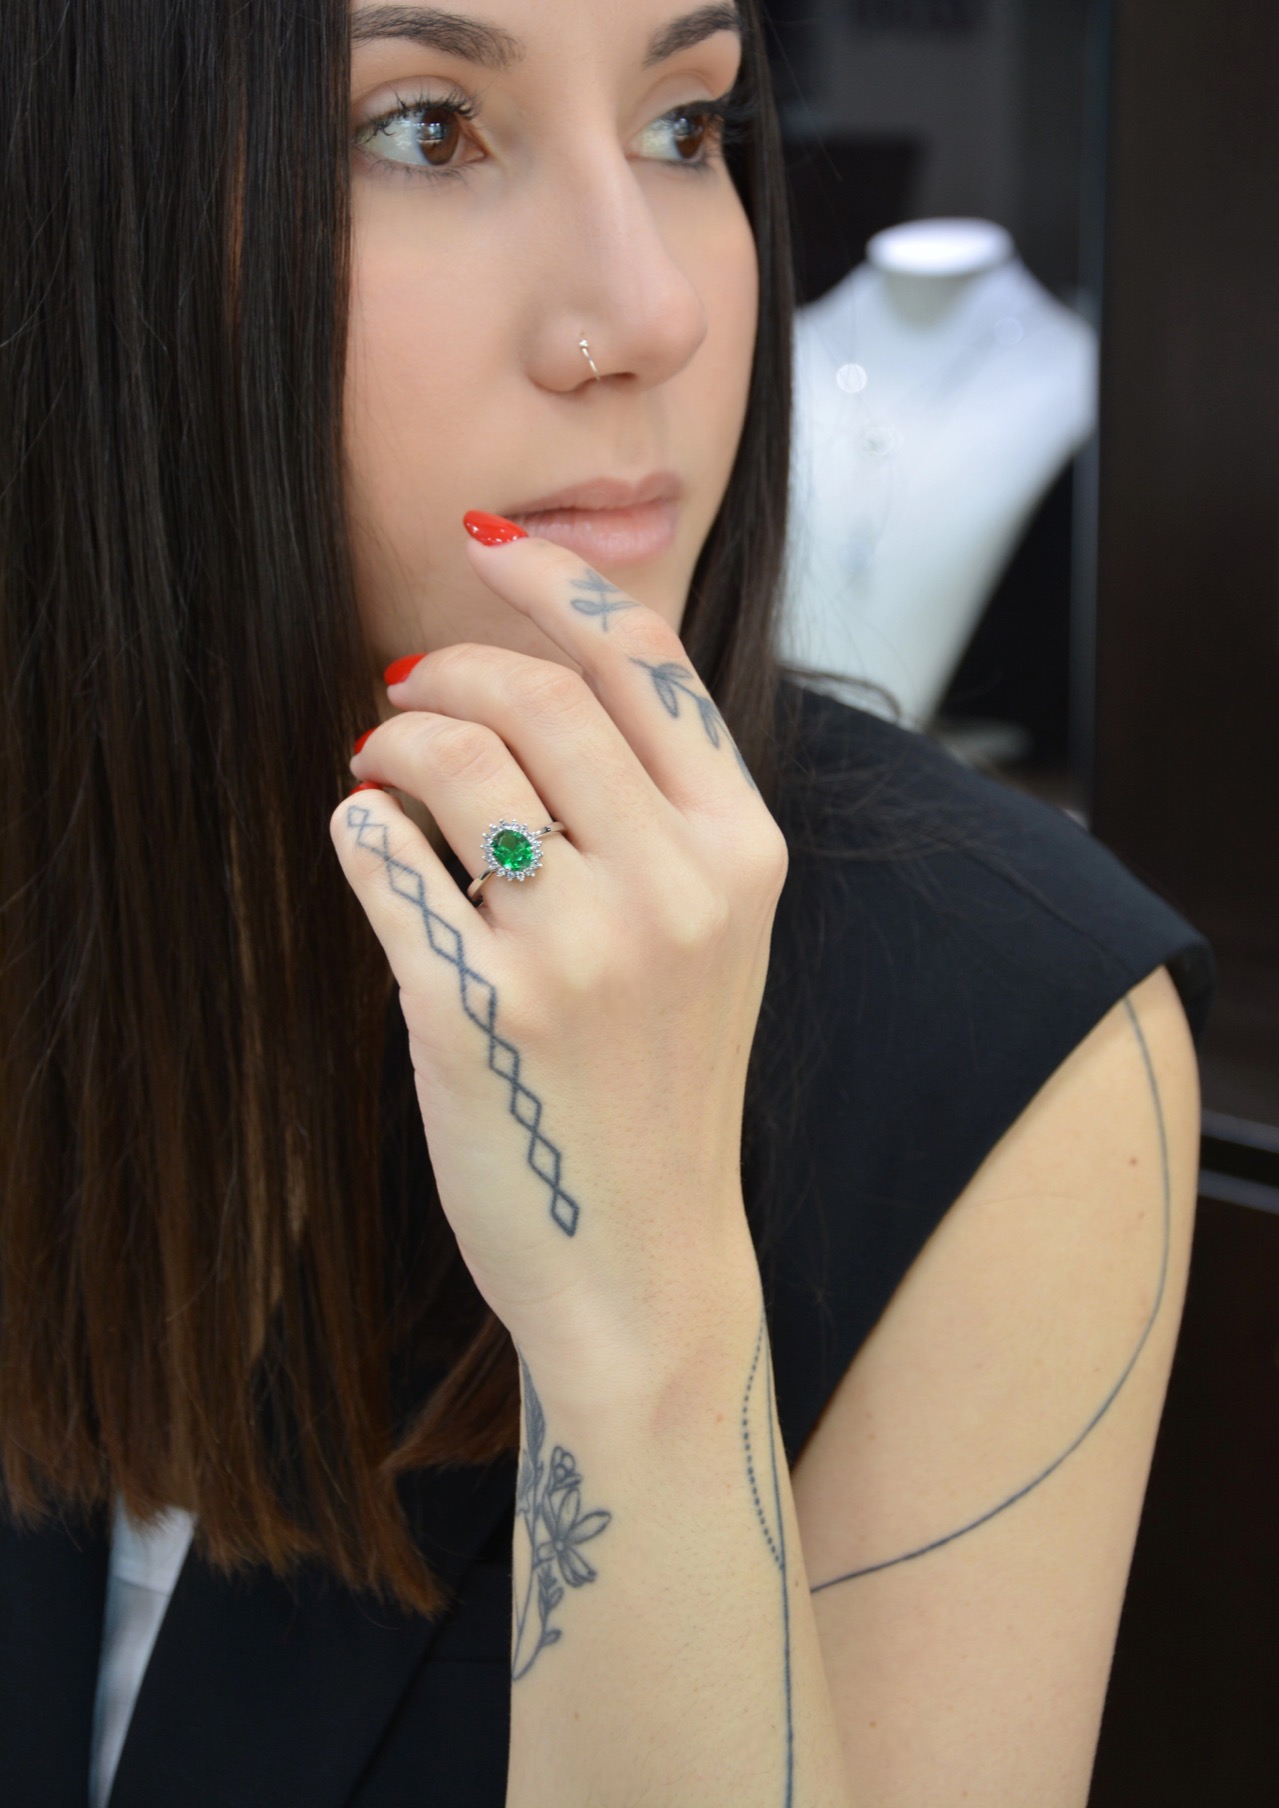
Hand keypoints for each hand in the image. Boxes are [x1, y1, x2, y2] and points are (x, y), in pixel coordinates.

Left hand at [330, 525, 786, 1392]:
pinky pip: (381, 850)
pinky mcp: (478, 1008)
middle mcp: (676, 888)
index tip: (486, 546)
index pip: (649, 661)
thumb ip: (660, 811)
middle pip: (537, 694)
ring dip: (391, 740)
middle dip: (446, 667)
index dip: (556, 584)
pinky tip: (368, 840)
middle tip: (403, 690)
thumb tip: (531, 674)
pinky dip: (357, 824)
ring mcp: (579, 950)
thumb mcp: (714, 937)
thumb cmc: (661, 1085)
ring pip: (449, 755)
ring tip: (379, 770)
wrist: (643, 1262)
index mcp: (743, 854)